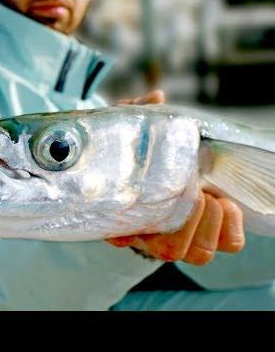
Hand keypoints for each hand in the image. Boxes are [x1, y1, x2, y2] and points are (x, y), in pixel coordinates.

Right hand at [108, 88, 245, 264]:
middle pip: (168, 251)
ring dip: (209, 227)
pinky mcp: (212, 232)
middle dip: (187, 225)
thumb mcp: (133, 128)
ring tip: (211, 197)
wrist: (159, 162)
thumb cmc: (140, 148)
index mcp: (124, 214)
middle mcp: (151, 233)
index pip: (119, 237)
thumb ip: (138, 113)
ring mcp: (183, 236)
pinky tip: (226, 203)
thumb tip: (156, 98)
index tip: (123, 232)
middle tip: (193, 193)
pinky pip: (229, 244)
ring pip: (198, 254)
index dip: (123, 237)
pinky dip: (231, 227)